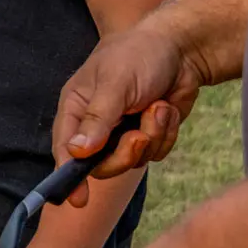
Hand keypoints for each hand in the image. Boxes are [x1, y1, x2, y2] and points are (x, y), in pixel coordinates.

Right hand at [52, 23, 202, 205]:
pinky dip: (166, 132)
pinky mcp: (149, 133)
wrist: (182, 48)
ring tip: (156, 106)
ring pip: (134, 160)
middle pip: (102, 164)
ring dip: (151, 136)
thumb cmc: (139, 54)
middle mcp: (96, 124)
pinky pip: (156, 152)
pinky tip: (166, 108)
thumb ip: (97, 118)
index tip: (78, 200)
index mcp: (77, 107)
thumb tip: (76, 152)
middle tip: (139, 135)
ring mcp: (123, 131)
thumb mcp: (116, 83)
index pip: (66, 149)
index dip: (69, 176)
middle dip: (125, 154)